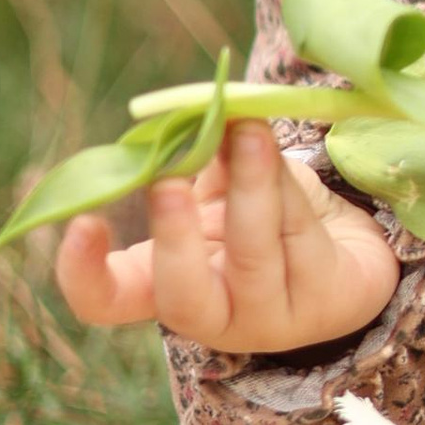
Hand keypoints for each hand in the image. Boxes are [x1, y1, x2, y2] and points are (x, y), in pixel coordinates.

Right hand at [54, 121, 403, 352]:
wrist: (346, 254)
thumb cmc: (262, 218)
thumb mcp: (220, 185)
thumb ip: (199, 156)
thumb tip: (192, 107)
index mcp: (165, 286)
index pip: (108, 302)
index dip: (84, 275)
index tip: (79, 222)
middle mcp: (215, 315)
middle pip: (181, 299)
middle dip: (174, 237)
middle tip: (167, 181)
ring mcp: (271, 317)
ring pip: (254, 255)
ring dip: (248, 185)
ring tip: (245, 126)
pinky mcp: (325, 301)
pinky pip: (300, 234)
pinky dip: (284, 182)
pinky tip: (272, 144)